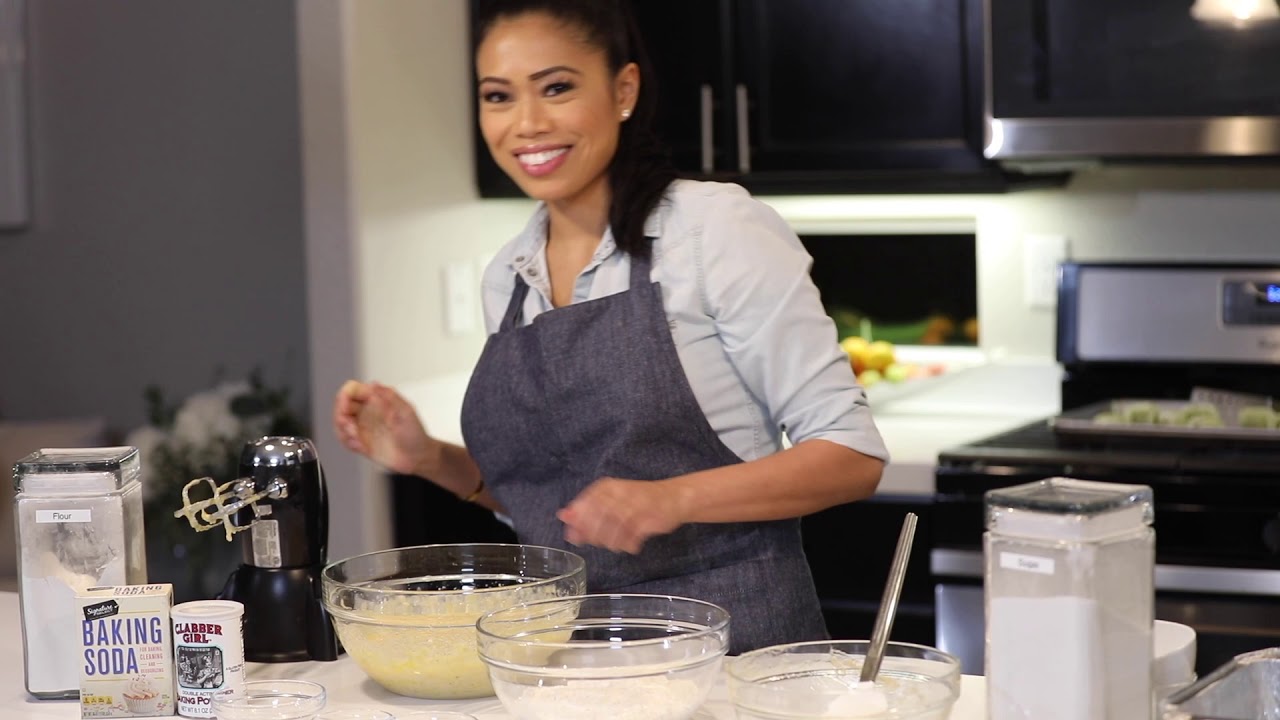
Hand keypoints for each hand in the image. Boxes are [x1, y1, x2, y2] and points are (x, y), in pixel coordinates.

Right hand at [332, 380, 435, 475]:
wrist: (418, 457)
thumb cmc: (415, 433)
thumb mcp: (406, 412)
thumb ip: (389, 396)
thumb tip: (374, 383)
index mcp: (377, 400)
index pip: (353, 390)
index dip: (345, 395)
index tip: (345, 406)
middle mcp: (367, 411)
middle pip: (341, 405)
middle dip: (340, 415)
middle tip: (350, 426)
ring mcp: (363, 427)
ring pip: (340, 423)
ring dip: (343, 430)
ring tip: (356, 439)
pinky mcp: (361, 442)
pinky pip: (345, 439)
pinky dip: (348, 442)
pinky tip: (360, 446)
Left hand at [556, 478, 685, 554]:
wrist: (673, 497)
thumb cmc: (638, 500)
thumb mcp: (611, 502)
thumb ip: (587, 510)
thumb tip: (564, 517)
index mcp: (607, 487)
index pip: (584, 505)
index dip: (579, 524)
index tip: (576, 538)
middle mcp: (619, 493)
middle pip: (596, 519)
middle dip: (595, 536)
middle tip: (601, 543)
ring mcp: (634, 505)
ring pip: (612, 530)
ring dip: (612, 542)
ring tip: (618, 545)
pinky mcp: (648, 518)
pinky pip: (630, 537)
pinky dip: (628, 545)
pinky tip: (631, 545)